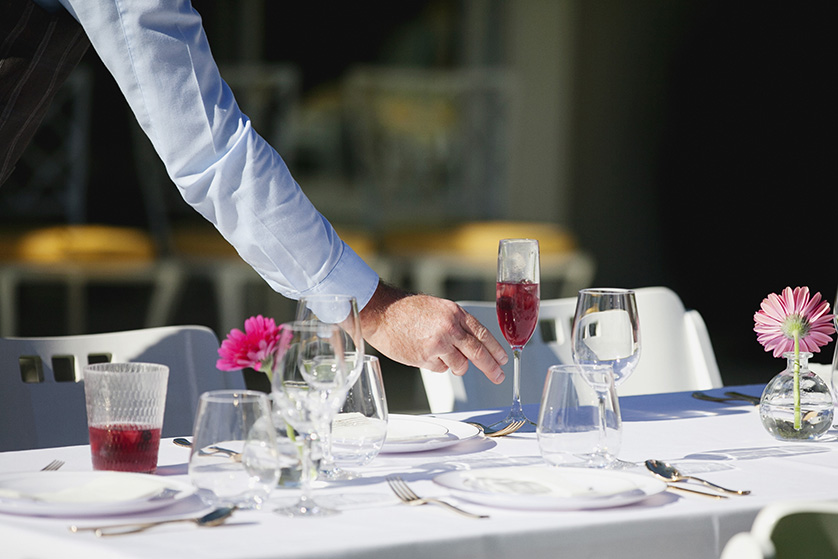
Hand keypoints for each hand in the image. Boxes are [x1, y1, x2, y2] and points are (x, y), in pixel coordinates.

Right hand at [359, 282, 507, 383]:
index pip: (483, 334)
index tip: (503, 360)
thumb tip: (470, 345)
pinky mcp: (425, 357)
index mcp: (456, 314)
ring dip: (455, 365)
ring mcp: (438, 344)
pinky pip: (440, 369)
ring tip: (440, 355)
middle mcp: (450, 328)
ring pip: (460, 365)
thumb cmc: (407, 310)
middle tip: (498, 376)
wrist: (383, 312)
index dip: (496, 349)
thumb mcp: (439, 309)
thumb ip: (456, 325)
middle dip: (491, 368)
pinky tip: (423, 353)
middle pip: (478, 353)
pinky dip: (435, 365)